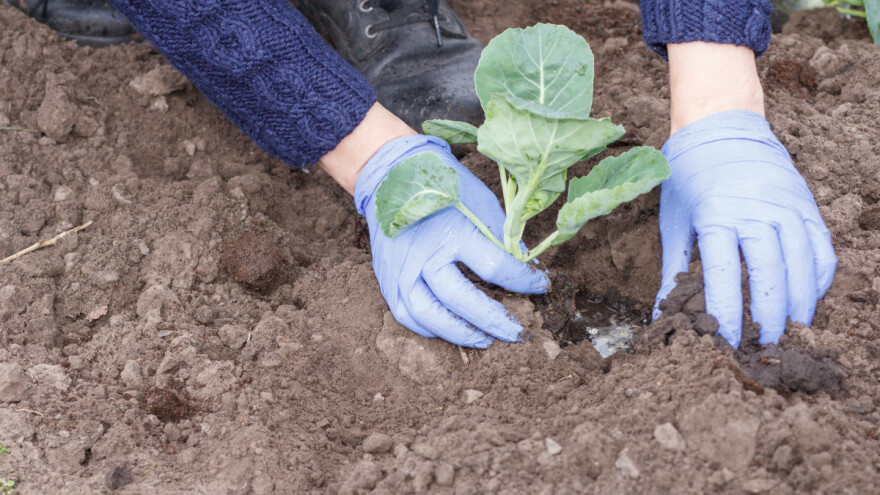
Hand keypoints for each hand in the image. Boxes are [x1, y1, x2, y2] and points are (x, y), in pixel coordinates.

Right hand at [355, 135, 549, 347]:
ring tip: (485, 340)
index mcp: (453, 231)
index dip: (524, 281)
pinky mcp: (387, 280)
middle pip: (462, 300)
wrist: (391, 174)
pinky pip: (407, 315)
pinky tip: (452, 330)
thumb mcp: (480, 202)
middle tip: (518, 333)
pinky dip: (431, 329)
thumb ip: (501, 237)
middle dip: (494, 321)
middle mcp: (425, 255)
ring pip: (430, 316)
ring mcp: (402, 271)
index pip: (496, 268)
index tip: (542, 285)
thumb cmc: (443, 186)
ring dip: (461, 334)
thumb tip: (525, 269)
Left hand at [654, 110, 836, 347]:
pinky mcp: (806, 204)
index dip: (727, 313)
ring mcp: (787, 205)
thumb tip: (663, 314)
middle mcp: (756, 210)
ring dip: (799, 304)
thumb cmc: (689, 177)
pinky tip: (807, 300)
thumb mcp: (673, 220)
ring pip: (803, 264)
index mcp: (717, 215)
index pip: (726, 276)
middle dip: (769, 318)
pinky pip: (821, 248)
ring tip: (790, 333)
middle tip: (762, 346)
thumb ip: (673, 270)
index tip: (724, 341)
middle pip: (772, 275)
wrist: (721, 127)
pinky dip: (818, 278)